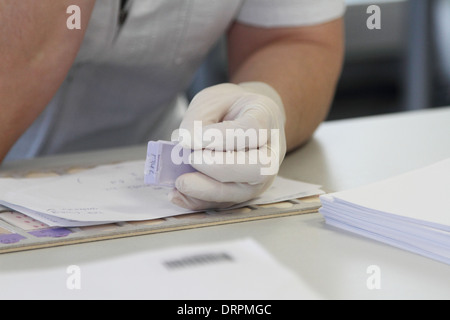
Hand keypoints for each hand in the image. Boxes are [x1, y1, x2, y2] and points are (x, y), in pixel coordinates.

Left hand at [169, 82, 285, 209]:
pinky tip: (178, 195)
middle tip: (191, 159)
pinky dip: (199, 202)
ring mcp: (260, 177)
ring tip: (181, 182)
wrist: (242, 120)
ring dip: (207, 189)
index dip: (222, 137)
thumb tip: (186, 145)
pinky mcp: (243, 193)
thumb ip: (198, 120)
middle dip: (220, 167)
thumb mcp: (211, 100)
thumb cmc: (228, 108)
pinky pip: (223, 204)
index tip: (194, 138)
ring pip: (241, 192)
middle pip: (257, 168)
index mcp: (266, 117)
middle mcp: (270, 151)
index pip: (251, 130)